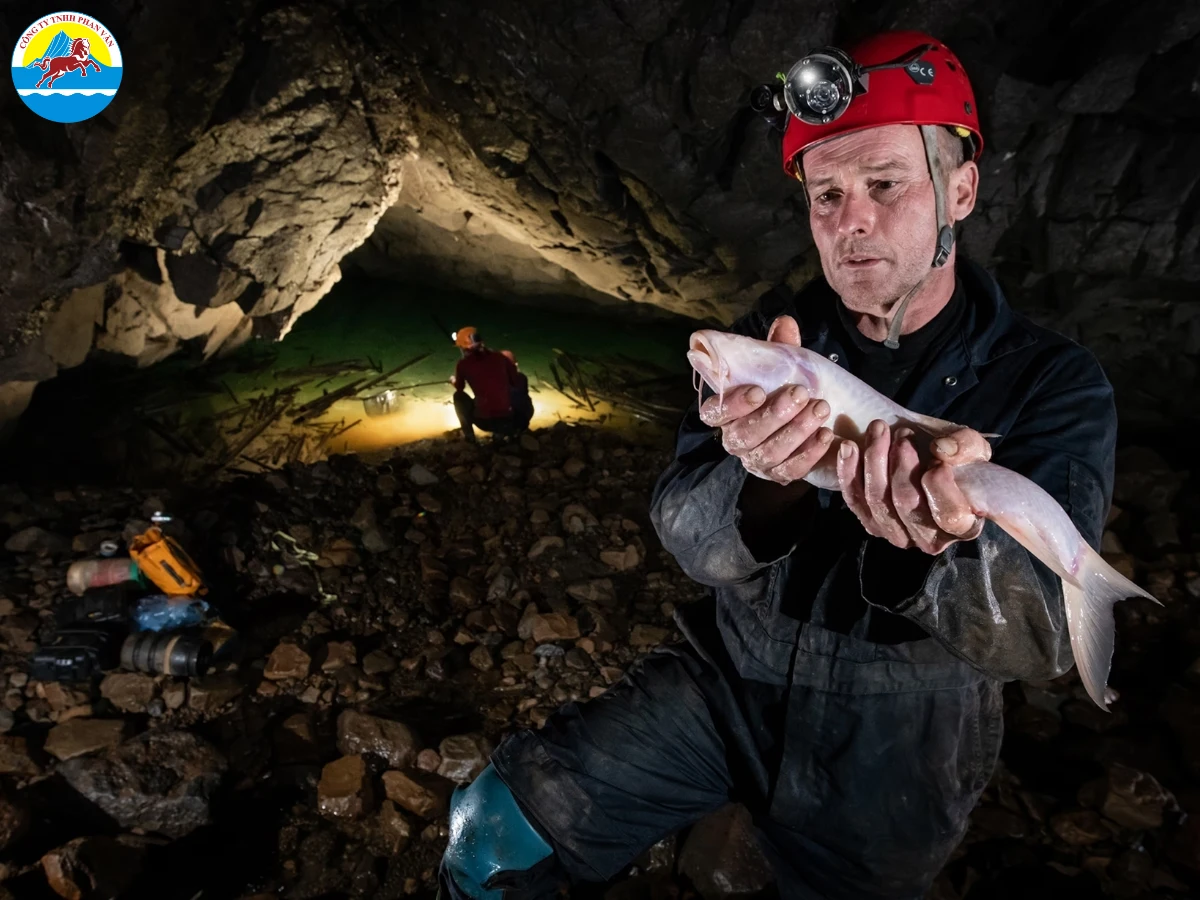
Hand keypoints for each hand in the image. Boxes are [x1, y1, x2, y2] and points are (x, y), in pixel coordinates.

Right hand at [698, 315, 834, 485]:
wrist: (814, 418)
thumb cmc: (789, 388)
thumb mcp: (785, 366)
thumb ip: (780, 348)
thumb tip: (785, 324)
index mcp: (726, 412)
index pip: (713, 414)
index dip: (731, 406)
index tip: (758, 391)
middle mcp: (736, 440)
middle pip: (743, 435)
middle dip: (773, 415)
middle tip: (801, 393)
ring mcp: (756, 461)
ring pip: (769, 453)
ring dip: (796, 431)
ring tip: (820, 409)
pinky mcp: (778, 476)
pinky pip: (790, 471)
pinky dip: (808, 454)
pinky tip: (826, 435)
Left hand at [836, 422, 989, 553]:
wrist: (930, 463)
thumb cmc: (958, 460)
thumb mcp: (973, 449)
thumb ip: (967, 447)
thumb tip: (940, 450)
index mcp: (963, 527)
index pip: (950, 515)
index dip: (940, 485)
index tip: (937, 456)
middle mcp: (929, 539)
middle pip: (906, 503)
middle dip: (901, 464)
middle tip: (903, 434)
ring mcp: (897, 534)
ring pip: (877, 501)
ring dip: (874, 460)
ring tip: (878, 429)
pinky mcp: (872, 523)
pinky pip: (854, 500)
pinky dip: (849, 471)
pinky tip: (849, 447)